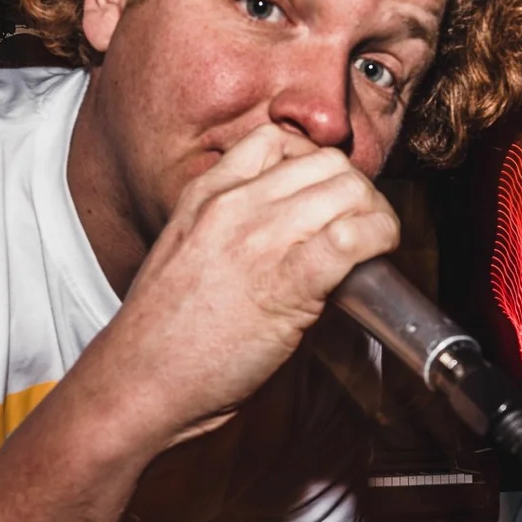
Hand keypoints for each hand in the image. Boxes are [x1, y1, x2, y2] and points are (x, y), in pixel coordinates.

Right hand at [101, 124, 399, 448]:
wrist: (141, 381)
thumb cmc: (164, 335)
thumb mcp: (189, 255)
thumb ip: (232, 231)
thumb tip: (294, 233)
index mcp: (205, 193)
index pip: (275, 140)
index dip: (313, 165)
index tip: (323, 197)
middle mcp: (235, 204)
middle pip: (324, 161)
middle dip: (354, 189)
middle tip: (360, 224)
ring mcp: (260, 238)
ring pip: (347, 188)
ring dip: (375, 213)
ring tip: (374, 243)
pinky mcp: (288, 279)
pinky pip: (354, 236)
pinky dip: (380, 239)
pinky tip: (379, 256)